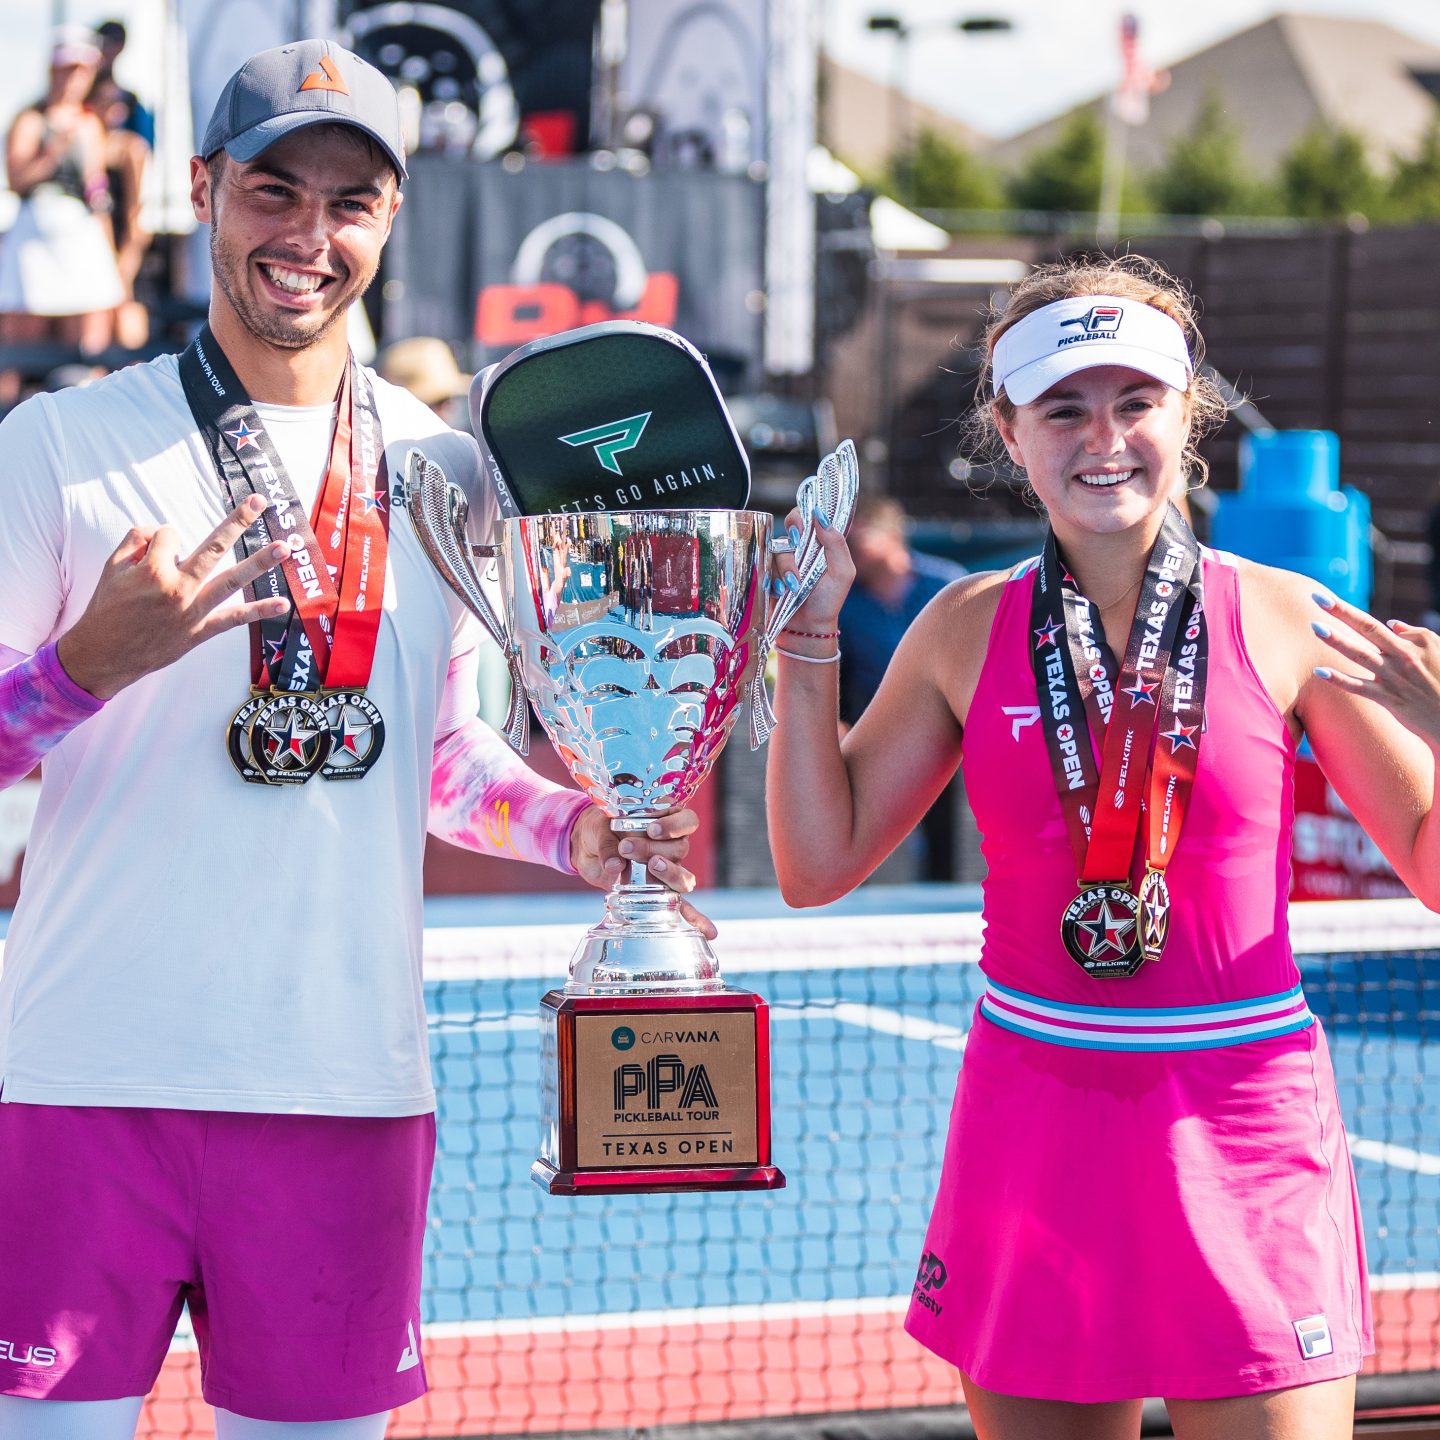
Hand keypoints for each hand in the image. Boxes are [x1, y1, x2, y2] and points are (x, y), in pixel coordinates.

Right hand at [56, 495, 291, 699]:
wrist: (104, 654)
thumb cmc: (106, 608)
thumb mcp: (110, 567)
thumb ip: (135, 541)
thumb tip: (161, 531)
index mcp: (153, 569)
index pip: (170, 535)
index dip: (161, 539)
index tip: (151, 553)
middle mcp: (178, 587)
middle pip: (214, 546)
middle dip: (238, 522)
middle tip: (260, 501)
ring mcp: (193, 610)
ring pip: (232, 580)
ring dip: (259, 562)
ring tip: (284, 547)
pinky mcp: (200, 631)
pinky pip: (234, 619)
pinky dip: (259, 611)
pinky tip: (282, 603)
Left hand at [569, 805, 717, 939]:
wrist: (586, 847)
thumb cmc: (598, 828)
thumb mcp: (598, 828)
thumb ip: (607, 844)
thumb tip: (616, 866)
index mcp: (664, 820)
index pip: (687, 820)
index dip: (675, 825)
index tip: (652, 830)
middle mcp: (671, 845)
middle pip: (680, 849)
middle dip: (654, 849)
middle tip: (626, 847)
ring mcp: (667, 870)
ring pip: (683, 876)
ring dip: (668, 873)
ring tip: (650, 868)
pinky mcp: (658, 892)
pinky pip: (682, 907)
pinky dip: (695, 919)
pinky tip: (709, 933)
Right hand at [772, 506, 854, 634]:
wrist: (807, 627)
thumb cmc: (828, 601)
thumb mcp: (842, 573)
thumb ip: (836, 544)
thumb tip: (821, 516)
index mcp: (820, 543)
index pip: (810, 516)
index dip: (804, 515)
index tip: (805, 526)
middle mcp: (801, 548)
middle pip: (790, 524)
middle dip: (793, 535)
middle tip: (797, 545)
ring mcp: (784, 560)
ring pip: (778, 548)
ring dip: (786, 567)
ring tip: (794, 586)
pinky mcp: (769, 572)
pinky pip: (764, 565)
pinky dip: (773, 578)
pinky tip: (780, 592)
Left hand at [1312, 593, 1439, 748]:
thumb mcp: (1438, 650)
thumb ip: (1415, 635)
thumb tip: (1391, 624)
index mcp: (1409, 644)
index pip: (1372, 624)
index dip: (1347, 611)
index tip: (1324, 598)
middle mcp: (1399, 657)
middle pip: (1367, 629)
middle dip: (1342, 612)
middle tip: (1317, 597)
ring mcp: (1392, 677)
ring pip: (1360, 654)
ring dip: (1336, 640)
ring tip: (1314, 627)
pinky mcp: (1388, 698)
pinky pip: (1359, 687)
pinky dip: (1339, 679)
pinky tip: (1319, 671)